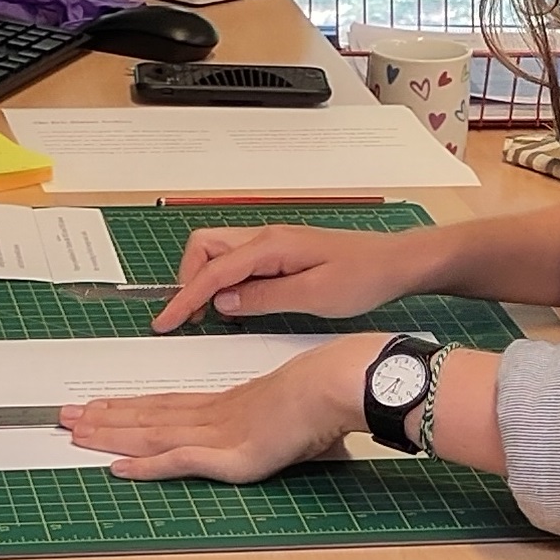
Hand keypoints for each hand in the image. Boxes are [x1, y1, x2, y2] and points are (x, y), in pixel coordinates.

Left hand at [62, 338, 381, 483]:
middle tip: (65, 417)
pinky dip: (145, 465)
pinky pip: (176, 461)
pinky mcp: (228, 456)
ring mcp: (217, 434)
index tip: (99, 404)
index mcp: (226, 404)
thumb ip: (283, 427)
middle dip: (104, 417)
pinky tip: (118, 467)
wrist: (331, 387)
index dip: (128, 405)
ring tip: (76, 434)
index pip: (165, 404)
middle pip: (148, 416)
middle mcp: (212, 415)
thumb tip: (292, 435)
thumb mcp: (294, 413)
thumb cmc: (322, 396)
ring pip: (151, 435)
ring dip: (111, 436)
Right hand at [149, 223, 435, 330]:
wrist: (394, 264)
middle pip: (204, 248)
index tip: (166, 321)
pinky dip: (224, 281)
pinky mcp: (280, 253)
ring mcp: (272, 244)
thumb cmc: (363, 278)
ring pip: (218, 253)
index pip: (212, 270)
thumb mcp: (312, 297)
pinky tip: (232, 305)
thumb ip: (262, 297)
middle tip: (188, 318)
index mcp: (270, 246)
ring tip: (205, 316)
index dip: (185, 298)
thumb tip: (221, 301)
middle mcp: (266, 238)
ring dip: (205, 280)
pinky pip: (238, 262)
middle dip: (188, 281)